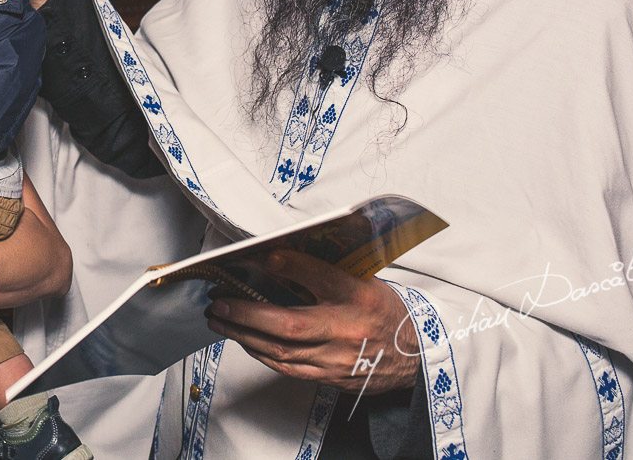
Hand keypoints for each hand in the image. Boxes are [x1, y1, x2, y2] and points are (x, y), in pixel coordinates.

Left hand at [205, 251, 420, 393]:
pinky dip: (260, 352)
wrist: (413, 356)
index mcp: (361, 297)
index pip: (321, 277)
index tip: (259, 255)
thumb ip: (326, 271)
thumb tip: (278, 255)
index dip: (289, 265)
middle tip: (219, 301)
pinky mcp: (330, 378)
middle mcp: (347, 330)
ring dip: (243, 335)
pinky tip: (243, 339)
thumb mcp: (365, 281)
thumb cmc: (383, 312)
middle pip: (289, 324)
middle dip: (247, 313)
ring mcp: (337, 359)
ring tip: (219, 319)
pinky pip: (287, 368)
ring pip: (281, 351)